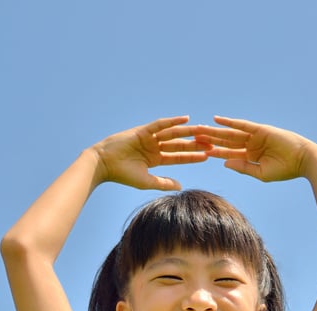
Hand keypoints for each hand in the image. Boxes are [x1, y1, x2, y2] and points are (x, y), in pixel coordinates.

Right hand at [90, 116, 210, 190]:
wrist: (104, 165)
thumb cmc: (123, 174)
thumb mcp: (146, 181)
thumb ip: (163, 183)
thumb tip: (180, 186)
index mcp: (155, 159)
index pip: (178, 157)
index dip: (192, 156)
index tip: (208, 156)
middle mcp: (154, 147)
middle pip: (179, 144)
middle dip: (195, 143)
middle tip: (212, 141)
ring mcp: (149, 137)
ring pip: (172, 133)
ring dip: (188, 131)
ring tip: (203, 129)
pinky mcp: (143, 130)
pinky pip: (160, 124)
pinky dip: (172, 121)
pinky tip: (186, 119)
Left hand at [195, 116, 316, 181]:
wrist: (303, 160)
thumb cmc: (285, 170)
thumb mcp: (261, 172)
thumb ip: (243, 167)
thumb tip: (224, 163)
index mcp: (249, 157)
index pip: (227, 153)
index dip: (213, 152)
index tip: (198, 151)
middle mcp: (249, 145)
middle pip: (225, 141)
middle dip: (209, 139)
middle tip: (193, 136)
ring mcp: (254, 136)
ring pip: (230, 132)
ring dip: (215, 130)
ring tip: (199, 128)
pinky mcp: (260, 129)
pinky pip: (242, 124)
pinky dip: (230, 122)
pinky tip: (217, 119)